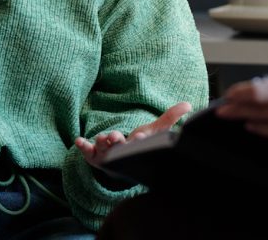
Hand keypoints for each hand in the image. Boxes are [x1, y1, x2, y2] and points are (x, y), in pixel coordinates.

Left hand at [75, 101, 191, 167]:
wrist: (125, 162)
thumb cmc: (141, 143)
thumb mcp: (156, 130)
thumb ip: (171, 117)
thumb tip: (189, 104)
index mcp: (138, 147)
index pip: (140, 144)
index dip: (140, 140)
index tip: (141, 136)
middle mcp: (122, 153)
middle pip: (120, 148)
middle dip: (118, 142)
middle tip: (117, 136)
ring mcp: (107, 155)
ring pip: (103, 150)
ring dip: (101, 142)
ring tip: (102, 136)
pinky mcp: (94, 156)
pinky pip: (87, 153)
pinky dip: (83, 147)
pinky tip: (78, 140)